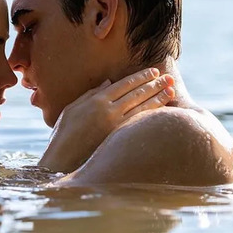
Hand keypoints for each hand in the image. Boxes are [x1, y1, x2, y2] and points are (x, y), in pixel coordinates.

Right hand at [38, 68, 174, 172]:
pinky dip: (153, 115)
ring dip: (159, 98)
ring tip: (170, 91)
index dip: (141, 77)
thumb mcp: (72, 108)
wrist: (61, 160)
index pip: (125, 84)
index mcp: (97, 101)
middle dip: (155, 84)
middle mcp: (109, 112)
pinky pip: (141, 124)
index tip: (153, 72)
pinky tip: (162, 110)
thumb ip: (91, 94)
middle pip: (137, 94)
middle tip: (168, 78)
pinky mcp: (120, 141)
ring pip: (143, 108)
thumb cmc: (63, 134)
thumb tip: (109, 83)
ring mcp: (116, 127)